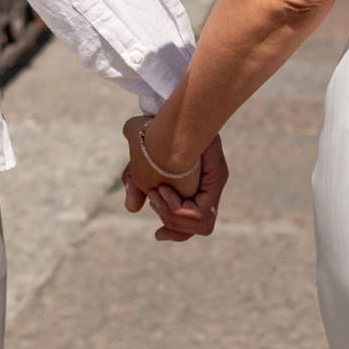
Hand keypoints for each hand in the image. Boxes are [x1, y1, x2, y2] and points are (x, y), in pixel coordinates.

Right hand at [123, 118, 225, 239]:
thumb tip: (133, 207)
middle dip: (172, 225)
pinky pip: (198, 215)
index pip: (194, 222)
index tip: (158, 235)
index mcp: (196, 186)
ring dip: (171, 214)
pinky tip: (163, 190)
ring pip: (199, 224)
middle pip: (199, 227)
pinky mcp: (216, 181)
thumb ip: (136, 182)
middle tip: (154, 201)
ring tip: (158, 193)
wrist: (175, 114)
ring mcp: (214, 184)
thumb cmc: (157, 127)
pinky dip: (177, 209)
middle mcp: (209, 187)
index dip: (176, 233)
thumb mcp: (140, 159)